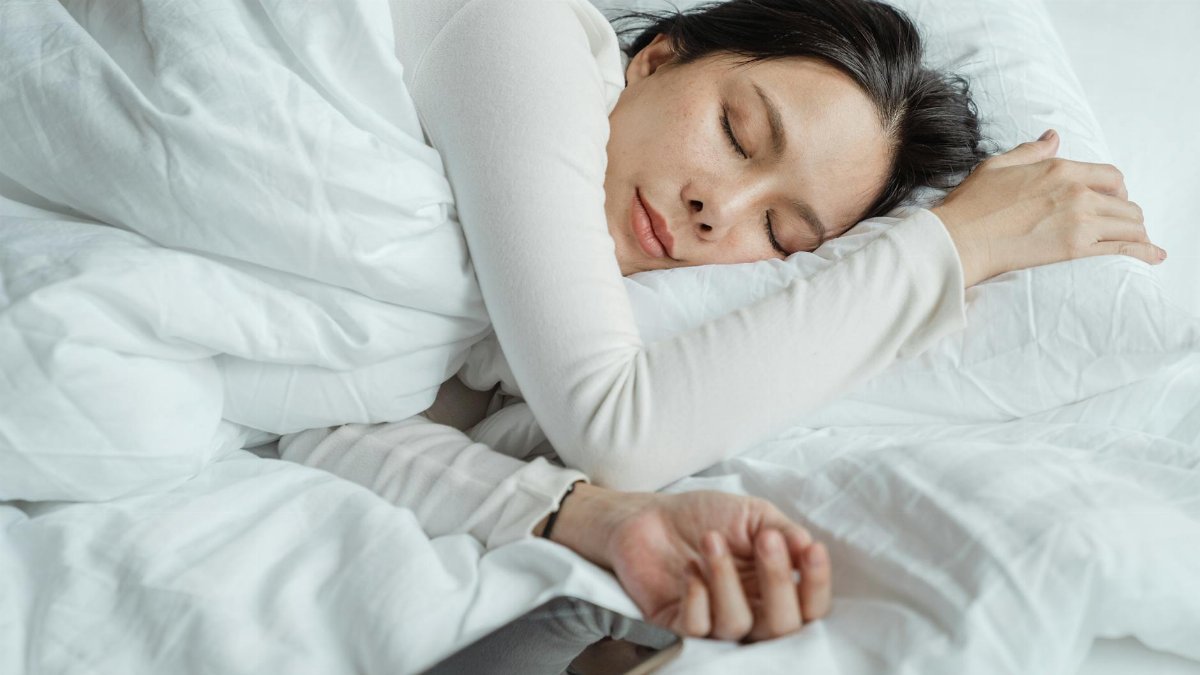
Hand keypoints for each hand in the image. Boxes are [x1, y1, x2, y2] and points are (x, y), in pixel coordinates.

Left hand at [544, 484, 831, 641]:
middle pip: (781, 626)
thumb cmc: (704, 516)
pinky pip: (698, 628)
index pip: (809, 606)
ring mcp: (715, 621)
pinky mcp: (678, 625)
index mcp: (773, 588)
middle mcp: (750, 611)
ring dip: (726, 579)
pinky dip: (696, 597)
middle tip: (764, 540)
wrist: (649, 515)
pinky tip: (690, 569)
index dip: (816, 584)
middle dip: (777, 581)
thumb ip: (784, 532)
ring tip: (711, 540)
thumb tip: (808, 547)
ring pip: (737, 625)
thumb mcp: (753, 515)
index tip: (810, 550)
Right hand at [932, 129, 1165, 286]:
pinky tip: (1154, 256)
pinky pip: (1123, 248)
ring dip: (1135, 233)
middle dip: (1126, 213)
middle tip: (1120, 225)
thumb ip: (1031, 152)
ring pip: (1129, 224)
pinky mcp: (1075, 249)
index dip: (1117, 189)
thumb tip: (1052, 138)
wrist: (960, 239)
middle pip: (1125, 202)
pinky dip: (1143, 252)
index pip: (1110, 176)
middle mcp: (1077, 191)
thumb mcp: (998, 165)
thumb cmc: (972, 205)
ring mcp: (1079, 220)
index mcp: (1060, 168)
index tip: (1113, 199)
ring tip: (1136, 242)